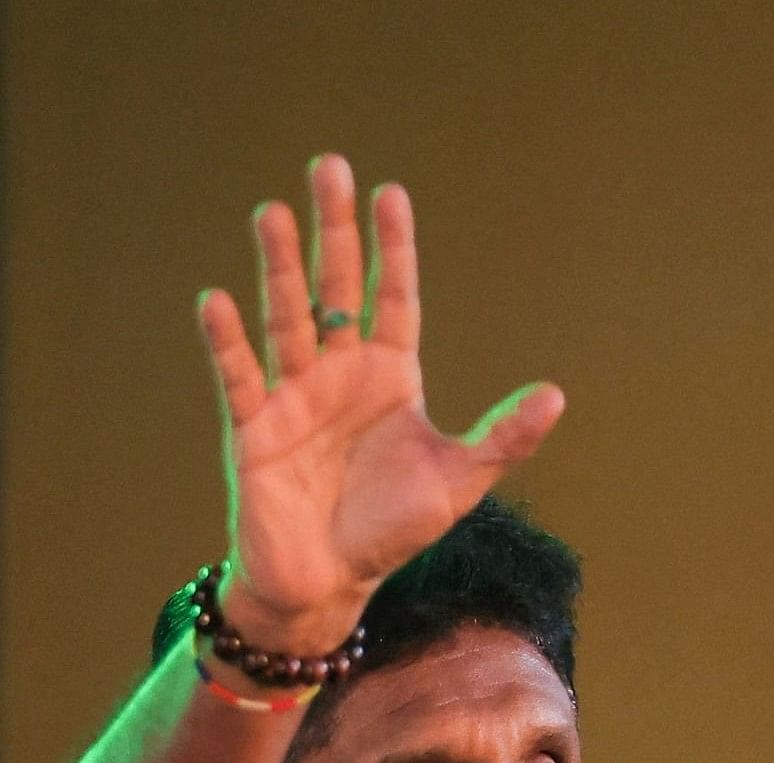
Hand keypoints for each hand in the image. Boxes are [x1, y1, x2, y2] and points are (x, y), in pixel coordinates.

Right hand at [198, 155, 564, 651]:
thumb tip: (556, 395)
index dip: (392, 248)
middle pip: (335, 287)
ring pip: (287, 318)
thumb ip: (502, 438)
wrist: (327, 585)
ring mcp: (293, 396)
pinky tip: (217, 300)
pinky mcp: (254, 428)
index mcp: (389, 377)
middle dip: (333, 230)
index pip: (393, 296)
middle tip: (328, 166)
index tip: (391, 193)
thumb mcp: (457, 484)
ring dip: (281, 267)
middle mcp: (339, 373)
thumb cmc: (388, 531)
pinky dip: (227, 341)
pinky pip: (241, 376)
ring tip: (275, 213)